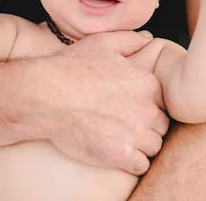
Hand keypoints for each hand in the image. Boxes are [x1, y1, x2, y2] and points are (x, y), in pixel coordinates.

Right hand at [32, 31, 168, 175]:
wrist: (44, 95)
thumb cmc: (69, 68)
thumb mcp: (101, 44)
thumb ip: (129, 40)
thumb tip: (148, 40)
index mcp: (145, 82)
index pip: (161, 101)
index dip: (146, 105)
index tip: (129, 108)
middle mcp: (146, 108)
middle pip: (160, 125)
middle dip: (146, 126)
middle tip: (123, 125)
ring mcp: (134, 133)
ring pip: (154, 146)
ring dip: (140, 145)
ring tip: (119, 139)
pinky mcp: (120, 154)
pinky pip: (141, 165)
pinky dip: (131, 162)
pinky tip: (116, 153)